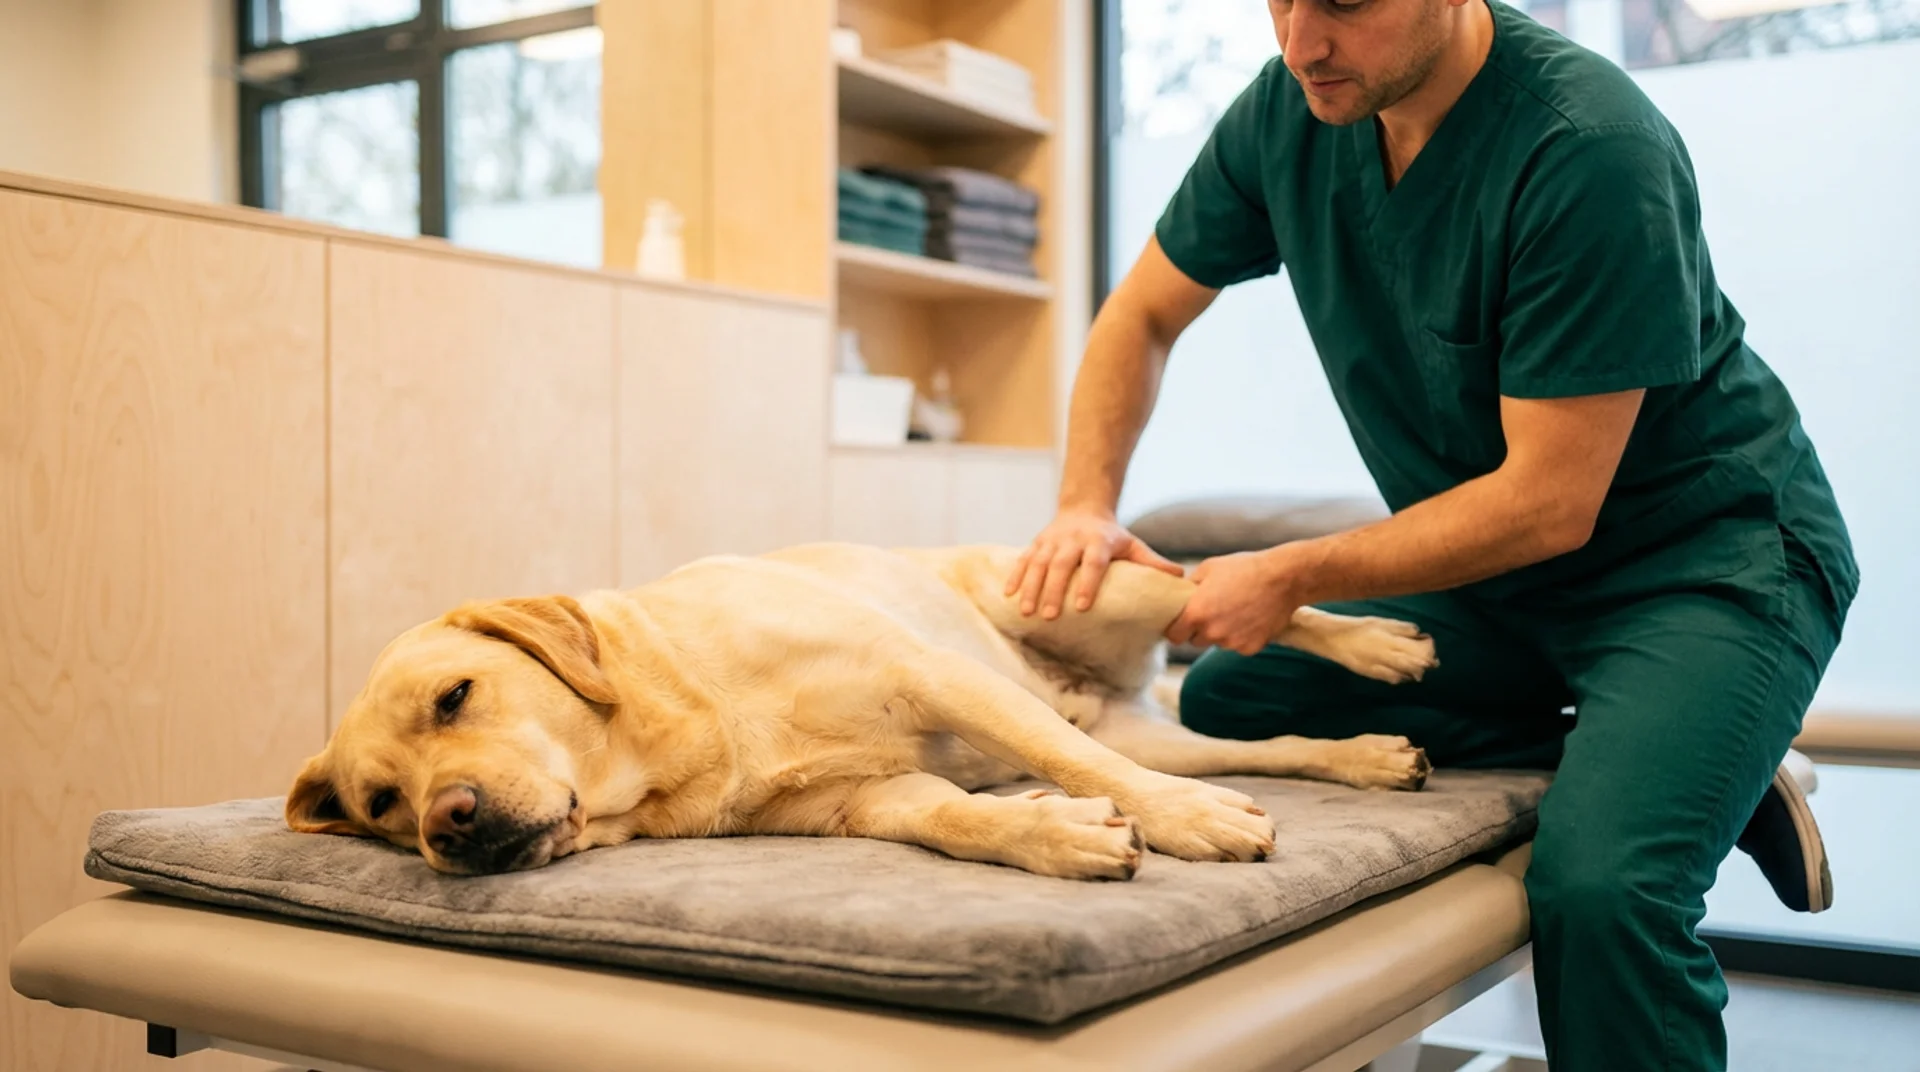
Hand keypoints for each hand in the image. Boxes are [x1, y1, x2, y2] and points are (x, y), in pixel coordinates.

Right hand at [1005, 507, 1184, 618]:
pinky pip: (1024, 560)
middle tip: (1051, 616)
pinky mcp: (1037, 543)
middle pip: (1062, 565)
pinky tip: (1009, 595)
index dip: (1088, 582)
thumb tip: (1181, 579)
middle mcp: (1072, 539)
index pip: (1094, 562)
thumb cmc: (1112, 536)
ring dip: (1032, 587)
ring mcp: (1052, 541)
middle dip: (1055, 590)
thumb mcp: (1133, 545)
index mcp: (1098, 541)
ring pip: (1039, 563)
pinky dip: (1016, 576)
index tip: (1084, 605)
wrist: (1084, 508)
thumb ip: (1153, 562)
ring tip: (1028, 611)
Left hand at [1164, 549, 1303, 655]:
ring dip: (1221, 633)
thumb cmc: (1245, 568)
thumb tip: (1180, 594)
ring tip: (1235, 611)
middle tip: (1213, 612)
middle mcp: (1212, 633)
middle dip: (1199, 630)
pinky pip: (1238, 646)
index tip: (1181, 623)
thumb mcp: (1209, 568)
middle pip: (1195, 641)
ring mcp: (1232, 643)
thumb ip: (1190, 586)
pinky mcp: (1250, 648)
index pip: (1174, 636)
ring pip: (1218, 643)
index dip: (1176, 629)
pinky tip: (1250, 618)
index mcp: (1196, 614)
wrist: (1283, 578)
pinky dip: (1241, 636)